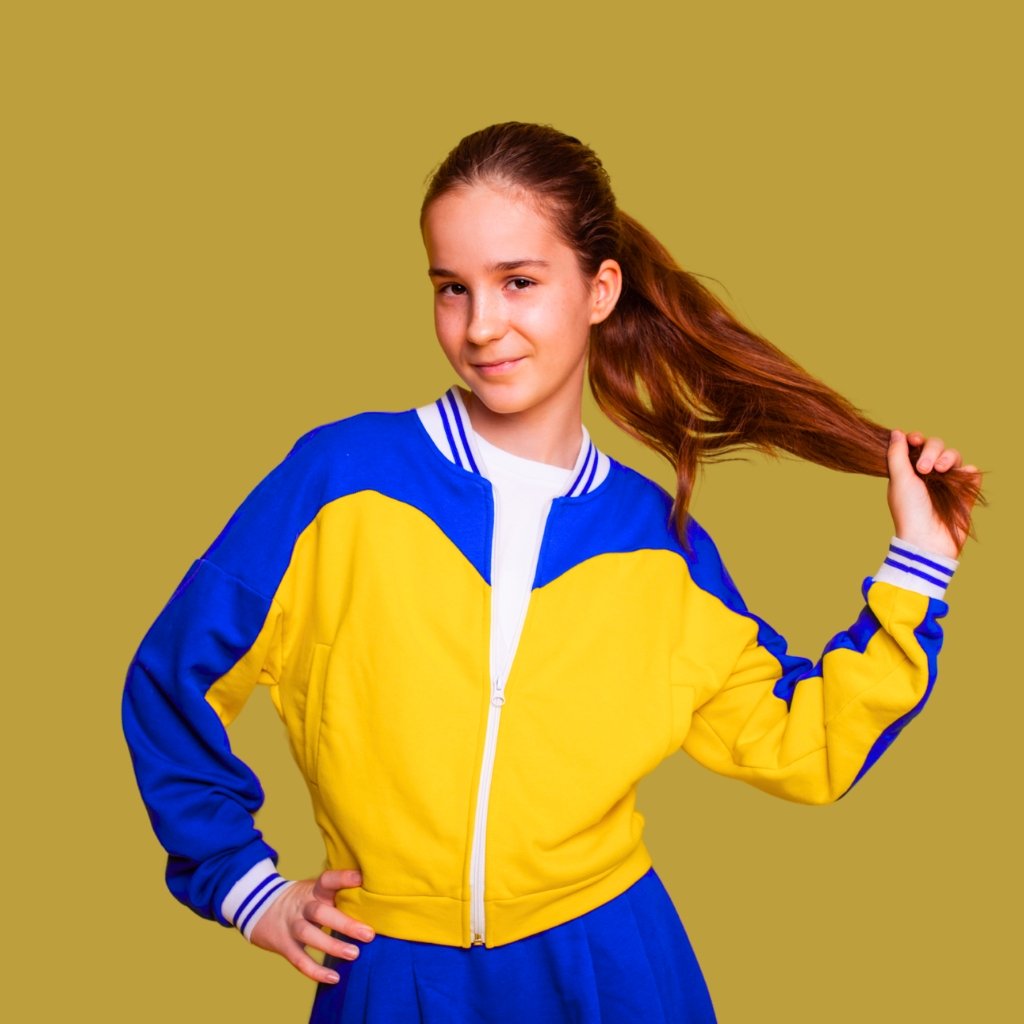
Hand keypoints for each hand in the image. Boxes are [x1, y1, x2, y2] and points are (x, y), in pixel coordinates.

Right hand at [249, 868, 373, 984]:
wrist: (257, 906)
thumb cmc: (301, 899)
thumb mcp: (314, 889)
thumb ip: (336, 892)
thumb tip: (373, 894)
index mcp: (313, 889)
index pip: (327, 880)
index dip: (343, 878)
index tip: (361, 878)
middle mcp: (302, 906)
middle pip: (320, 912)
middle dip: (345, 924)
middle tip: (368, 934)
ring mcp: (291, 926)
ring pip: (310, 935)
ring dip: (332, 946)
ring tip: (354, 954)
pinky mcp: (285, 945)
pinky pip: (299, 960)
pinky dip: (316, 971)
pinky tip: (334, 978)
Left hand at [887, 430, 979, 558]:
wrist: (927, 539)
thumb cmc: (908, 511)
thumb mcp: (898, 480)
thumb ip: (896, 455)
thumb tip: (896, 432)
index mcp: (909, 470)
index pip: (917, 444)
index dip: (917, 439)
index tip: (914, 440)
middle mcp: (929, 473)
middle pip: (937, 445)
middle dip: (931, 451)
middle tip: (924, 469)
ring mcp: (947, 482)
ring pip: (954, 455)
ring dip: (948, 457)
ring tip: (940, 470)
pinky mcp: (964, 492)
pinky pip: (971, 473)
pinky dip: (968, 471)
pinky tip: (962, 476)